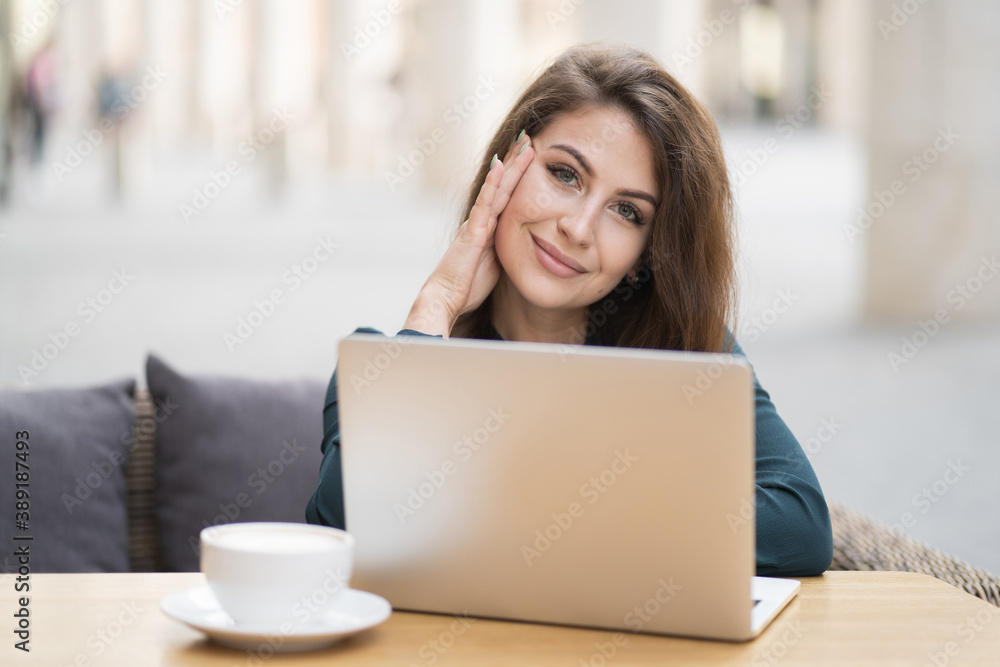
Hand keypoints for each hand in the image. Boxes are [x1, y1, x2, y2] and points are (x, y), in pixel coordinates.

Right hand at [404, 132, 534, 335]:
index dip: (517, 176)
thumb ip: (503, 249)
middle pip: (503, 185)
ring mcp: (477, 222)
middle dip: (517, 161)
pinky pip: (486, 202)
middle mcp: (481, 220)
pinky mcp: (473, 230)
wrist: (446, 298)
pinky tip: (501, 164)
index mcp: (488, 228)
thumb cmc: (467, 286)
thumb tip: (519, 245)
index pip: (507, 196)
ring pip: (498, 187)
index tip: (530, 157)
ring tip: (525, 143)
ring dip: (511, 164)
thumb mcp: (494, 264)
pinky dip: (494, 182)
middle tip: (530, 138)